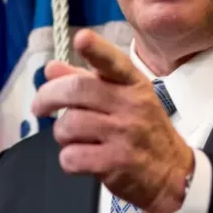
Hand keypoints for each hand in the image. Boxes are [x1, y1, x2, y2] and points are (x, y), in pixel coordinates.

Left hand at [30, 29, 194, 212]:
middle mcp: (131, 106)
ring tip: (73, 138)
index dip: (96, 49)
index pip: (113, 62)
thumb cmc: (144, 131)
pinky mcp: (116, 162)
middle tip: (39, 108)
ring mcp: (124, 134)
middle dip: (47, 97)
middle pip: (77, 90)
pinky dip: (68, 159)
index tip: (82, 39)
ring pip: (69, 124)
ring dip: (61, 133)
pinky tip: (80, 158)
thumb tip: (52, 68)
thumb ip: (87, 81)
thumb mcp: (124, 99)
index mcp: (133, 84)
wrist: (172, 173)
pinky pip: (72, 156)